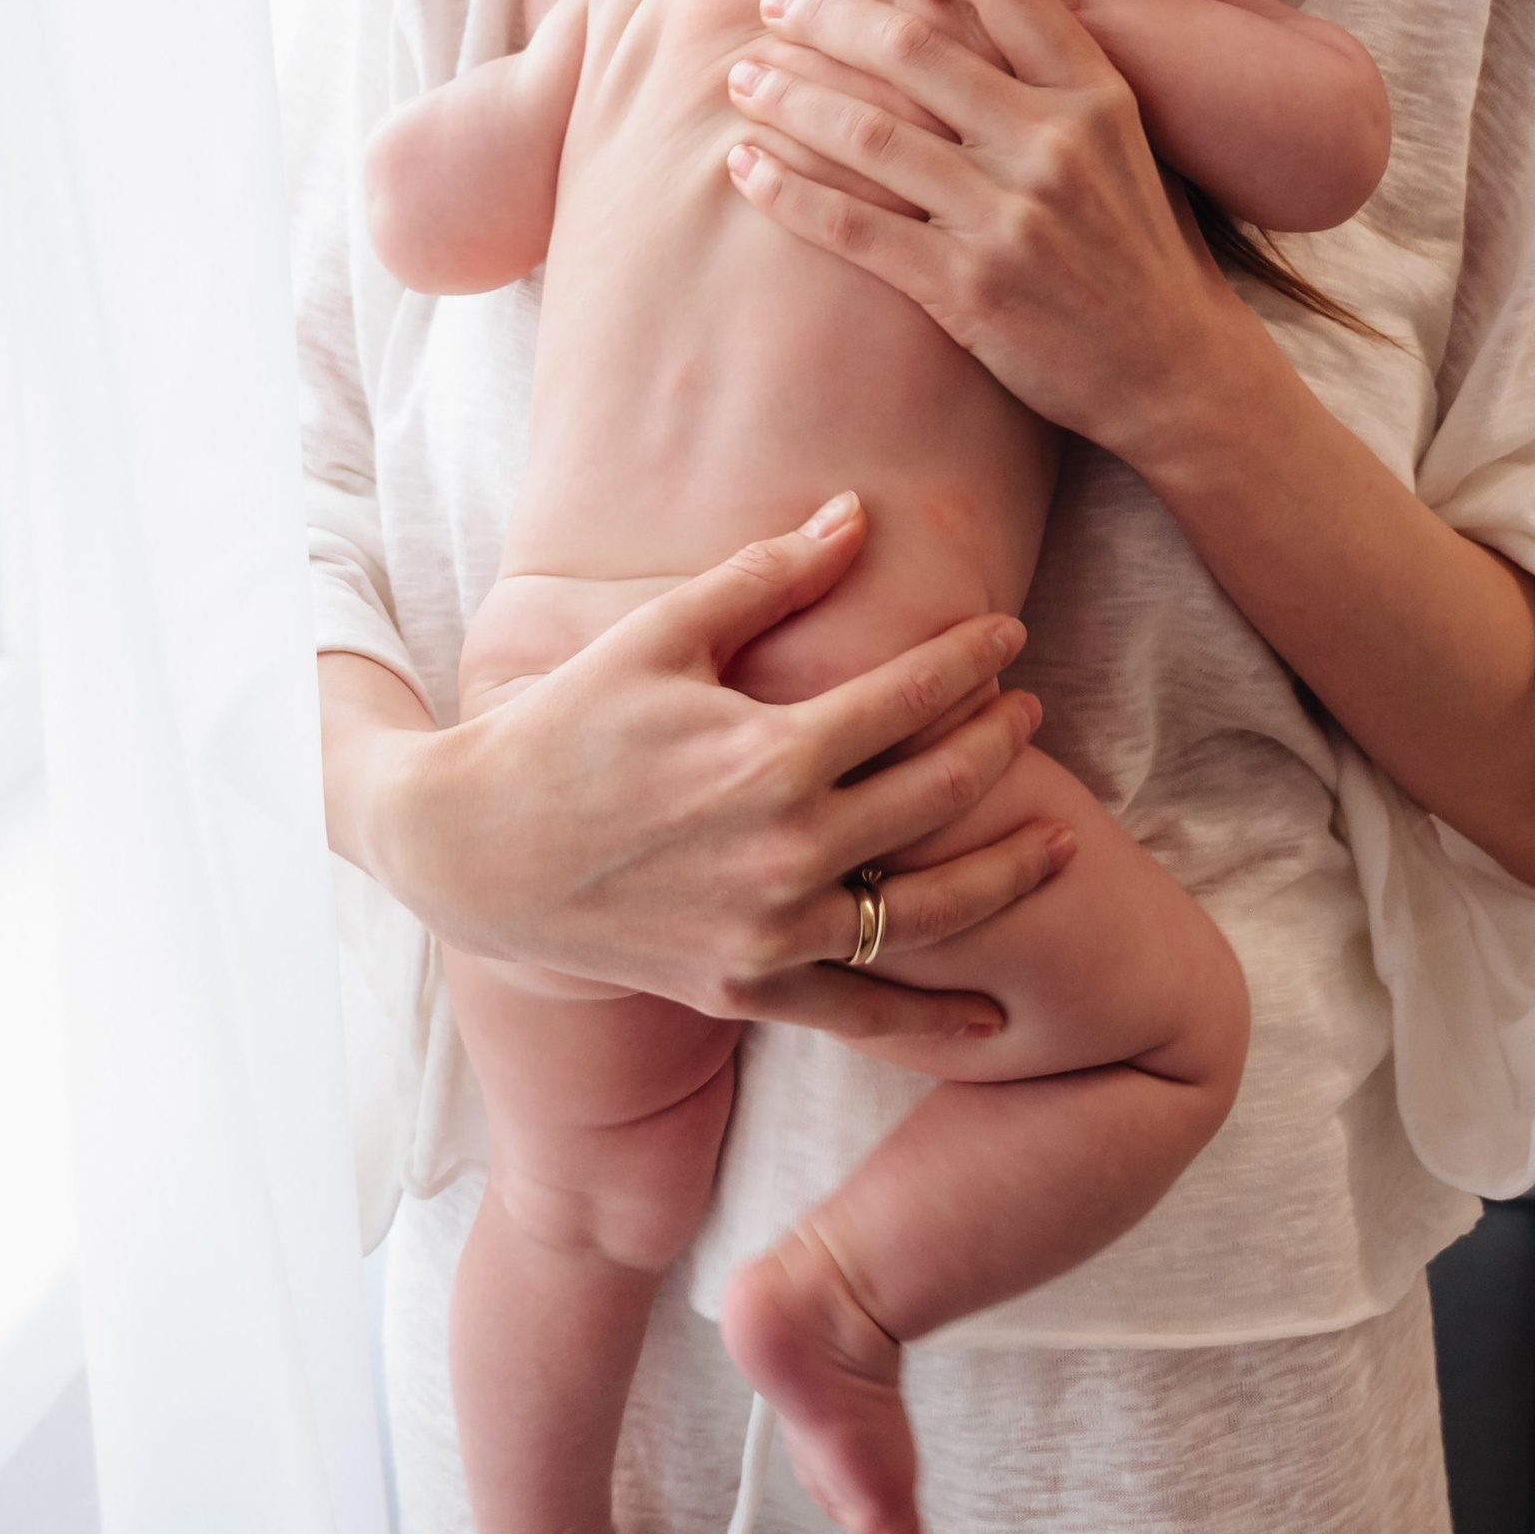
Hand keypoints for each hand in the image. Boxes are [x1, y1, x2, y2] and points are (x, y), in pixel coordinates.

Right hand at [325, 494, 1074, 1048]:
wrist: (473, 850)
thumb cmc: (564, 726)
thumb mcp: (659, 635)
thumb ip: (767, 576)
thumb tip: (857, 513)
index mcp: (769, 753)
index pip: (907, 697)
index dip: (970, 660)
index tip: (1006, 634)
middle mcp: (785, 849)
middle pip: (936, 795)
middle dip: (998, 745)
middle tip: (1030, 711)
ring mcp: (770, 928)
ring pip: (926, 911)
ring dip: (1005, 873)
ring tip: (1062, 840)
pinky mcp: (746, 988)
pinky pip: (861, 1014)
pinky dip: (934, 1020)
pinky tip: (998, 1019)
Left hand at [722, 0, 1254, 460]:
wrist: (1174, 367)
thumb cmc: (1136, 243)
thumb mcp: (1120, 139)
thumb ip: (1053, 74)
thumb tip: (956, 0)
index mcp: (1096, 91)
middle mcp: (1055, 143)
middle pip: (913, 49)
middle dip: (825, 18)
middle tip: (772, 7)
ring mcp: (1012, 217)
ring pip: (869, 133)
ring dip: (789, 99)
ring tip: (741, 80)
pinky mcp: (971, 289)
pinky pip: (855, 227)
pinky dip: (789, 192)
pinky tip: (745, 168)